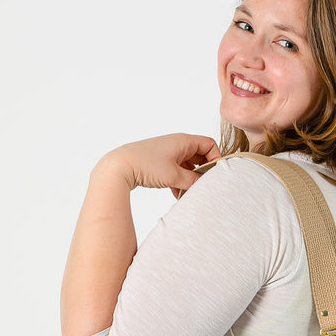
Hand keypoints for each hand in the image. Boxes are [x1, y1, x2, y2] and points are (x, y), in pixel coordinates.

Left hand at [100, 134, 221, 198]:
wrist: (119, 167)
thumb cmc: (145, 165)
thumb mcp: (174, 176)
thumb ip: (193, 181)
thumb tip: (205, 185)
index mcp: (183, 141)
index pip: (209, 144)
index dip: (215, 159)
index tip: (214, 175)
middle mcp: (177, 144)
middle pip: (200, 155)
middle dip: (203, 171)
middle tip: (203, 185)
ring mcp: (168, 153)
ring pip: (188, 165)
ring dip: (190, 179)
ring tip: (188, 192)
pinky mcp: (159, 162)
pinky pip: (177, 171)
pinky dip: (179, 181)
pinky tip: (176, 194)